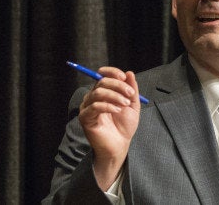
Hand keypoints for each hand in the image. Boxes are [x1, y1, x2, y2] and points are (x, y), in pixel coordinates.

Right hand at [78, 67, 140, 189]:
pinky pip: (94, 106)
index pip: (103, 75)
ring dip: (114, 96)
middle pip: (101, 82)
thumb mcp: (133, 105)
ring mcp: (88, 107)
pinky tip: (117, 111)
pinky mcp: (85, 118)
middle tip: (130, 94)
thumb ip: (132, 89)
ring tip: (125, 104)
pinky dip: (108, 106)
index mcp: (104, 92)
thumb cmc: (124, 126)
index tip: (124, 76)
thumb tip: (129, 73)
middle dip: (118, 85)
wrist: (120, 145)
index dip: (112, 72)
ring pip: (97, 92)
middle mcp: (93, 97)